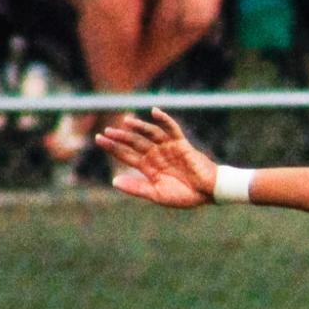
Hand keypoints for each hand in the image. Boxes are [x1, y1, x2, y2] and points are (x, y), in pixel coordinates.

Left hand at [98, 107, 217, 206]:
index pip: (127, 155)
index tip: (99, 139)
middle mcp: (156, 155)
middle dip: (121, 137)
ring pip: (150, 134)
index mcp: (149, 168)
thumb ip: (137, 188)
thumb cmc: (185, 196)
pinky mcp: (181, 144)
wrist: (209, 192)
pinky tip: (154, 112)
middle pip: (135, 143)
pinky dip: (164, 120)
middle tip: (107, 131)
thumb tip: (114, 181)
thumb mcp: (158, 195)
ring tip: (126, 122)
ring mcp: (168, 148)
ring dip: (139, 127)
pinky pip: (172, 129)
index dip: (113, 147)